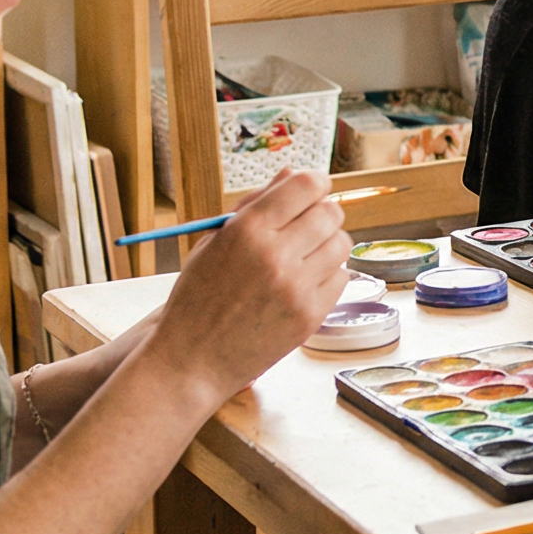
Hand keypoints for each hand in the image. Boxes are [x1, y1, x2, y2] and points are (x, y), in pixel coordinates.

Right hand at [139, 171, 348, 401]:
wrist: (191, 360)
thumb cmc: (198, 297)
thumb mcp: (213, 242)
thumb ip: (255, 205)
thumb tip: (293, 174)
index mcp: (247, 230)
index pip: (307, 185)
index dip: (315, 183)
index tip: (313, 190)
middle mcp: (276, 255)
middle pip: (331, 212)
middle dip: (323, 213)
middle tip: (308, 225)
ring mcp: (296, 287)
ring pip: (341, 244)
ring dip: (327, 244)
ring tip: (303, 256)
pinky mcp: (310, 315)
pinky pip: (341, 278)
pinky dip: (327, 276)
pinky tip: (303, 283)